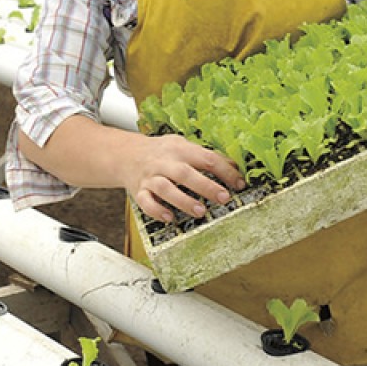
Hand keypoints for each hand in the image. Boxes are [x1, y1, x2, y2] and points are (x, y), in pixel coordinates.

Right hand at [126, 134, 245, 222]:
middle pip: (185, 173)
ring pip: (165, 188)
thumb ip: (207, 156)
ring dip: (183, 201)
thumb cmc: (163, 152)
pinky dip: (157, 211)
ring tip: (201, 212)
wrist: (127, 154)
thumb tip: (234, 166)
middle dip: (206, 186)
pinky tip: (170, 218)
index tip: (239, 183)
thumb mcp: (185, 146)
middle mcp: (165, 162)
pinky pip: (145, 202)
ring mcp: (150, 177)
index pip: (206, 158)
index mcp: (181, 149)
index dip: (225, 171)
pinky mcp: (138, 191)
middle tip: (224, 198)